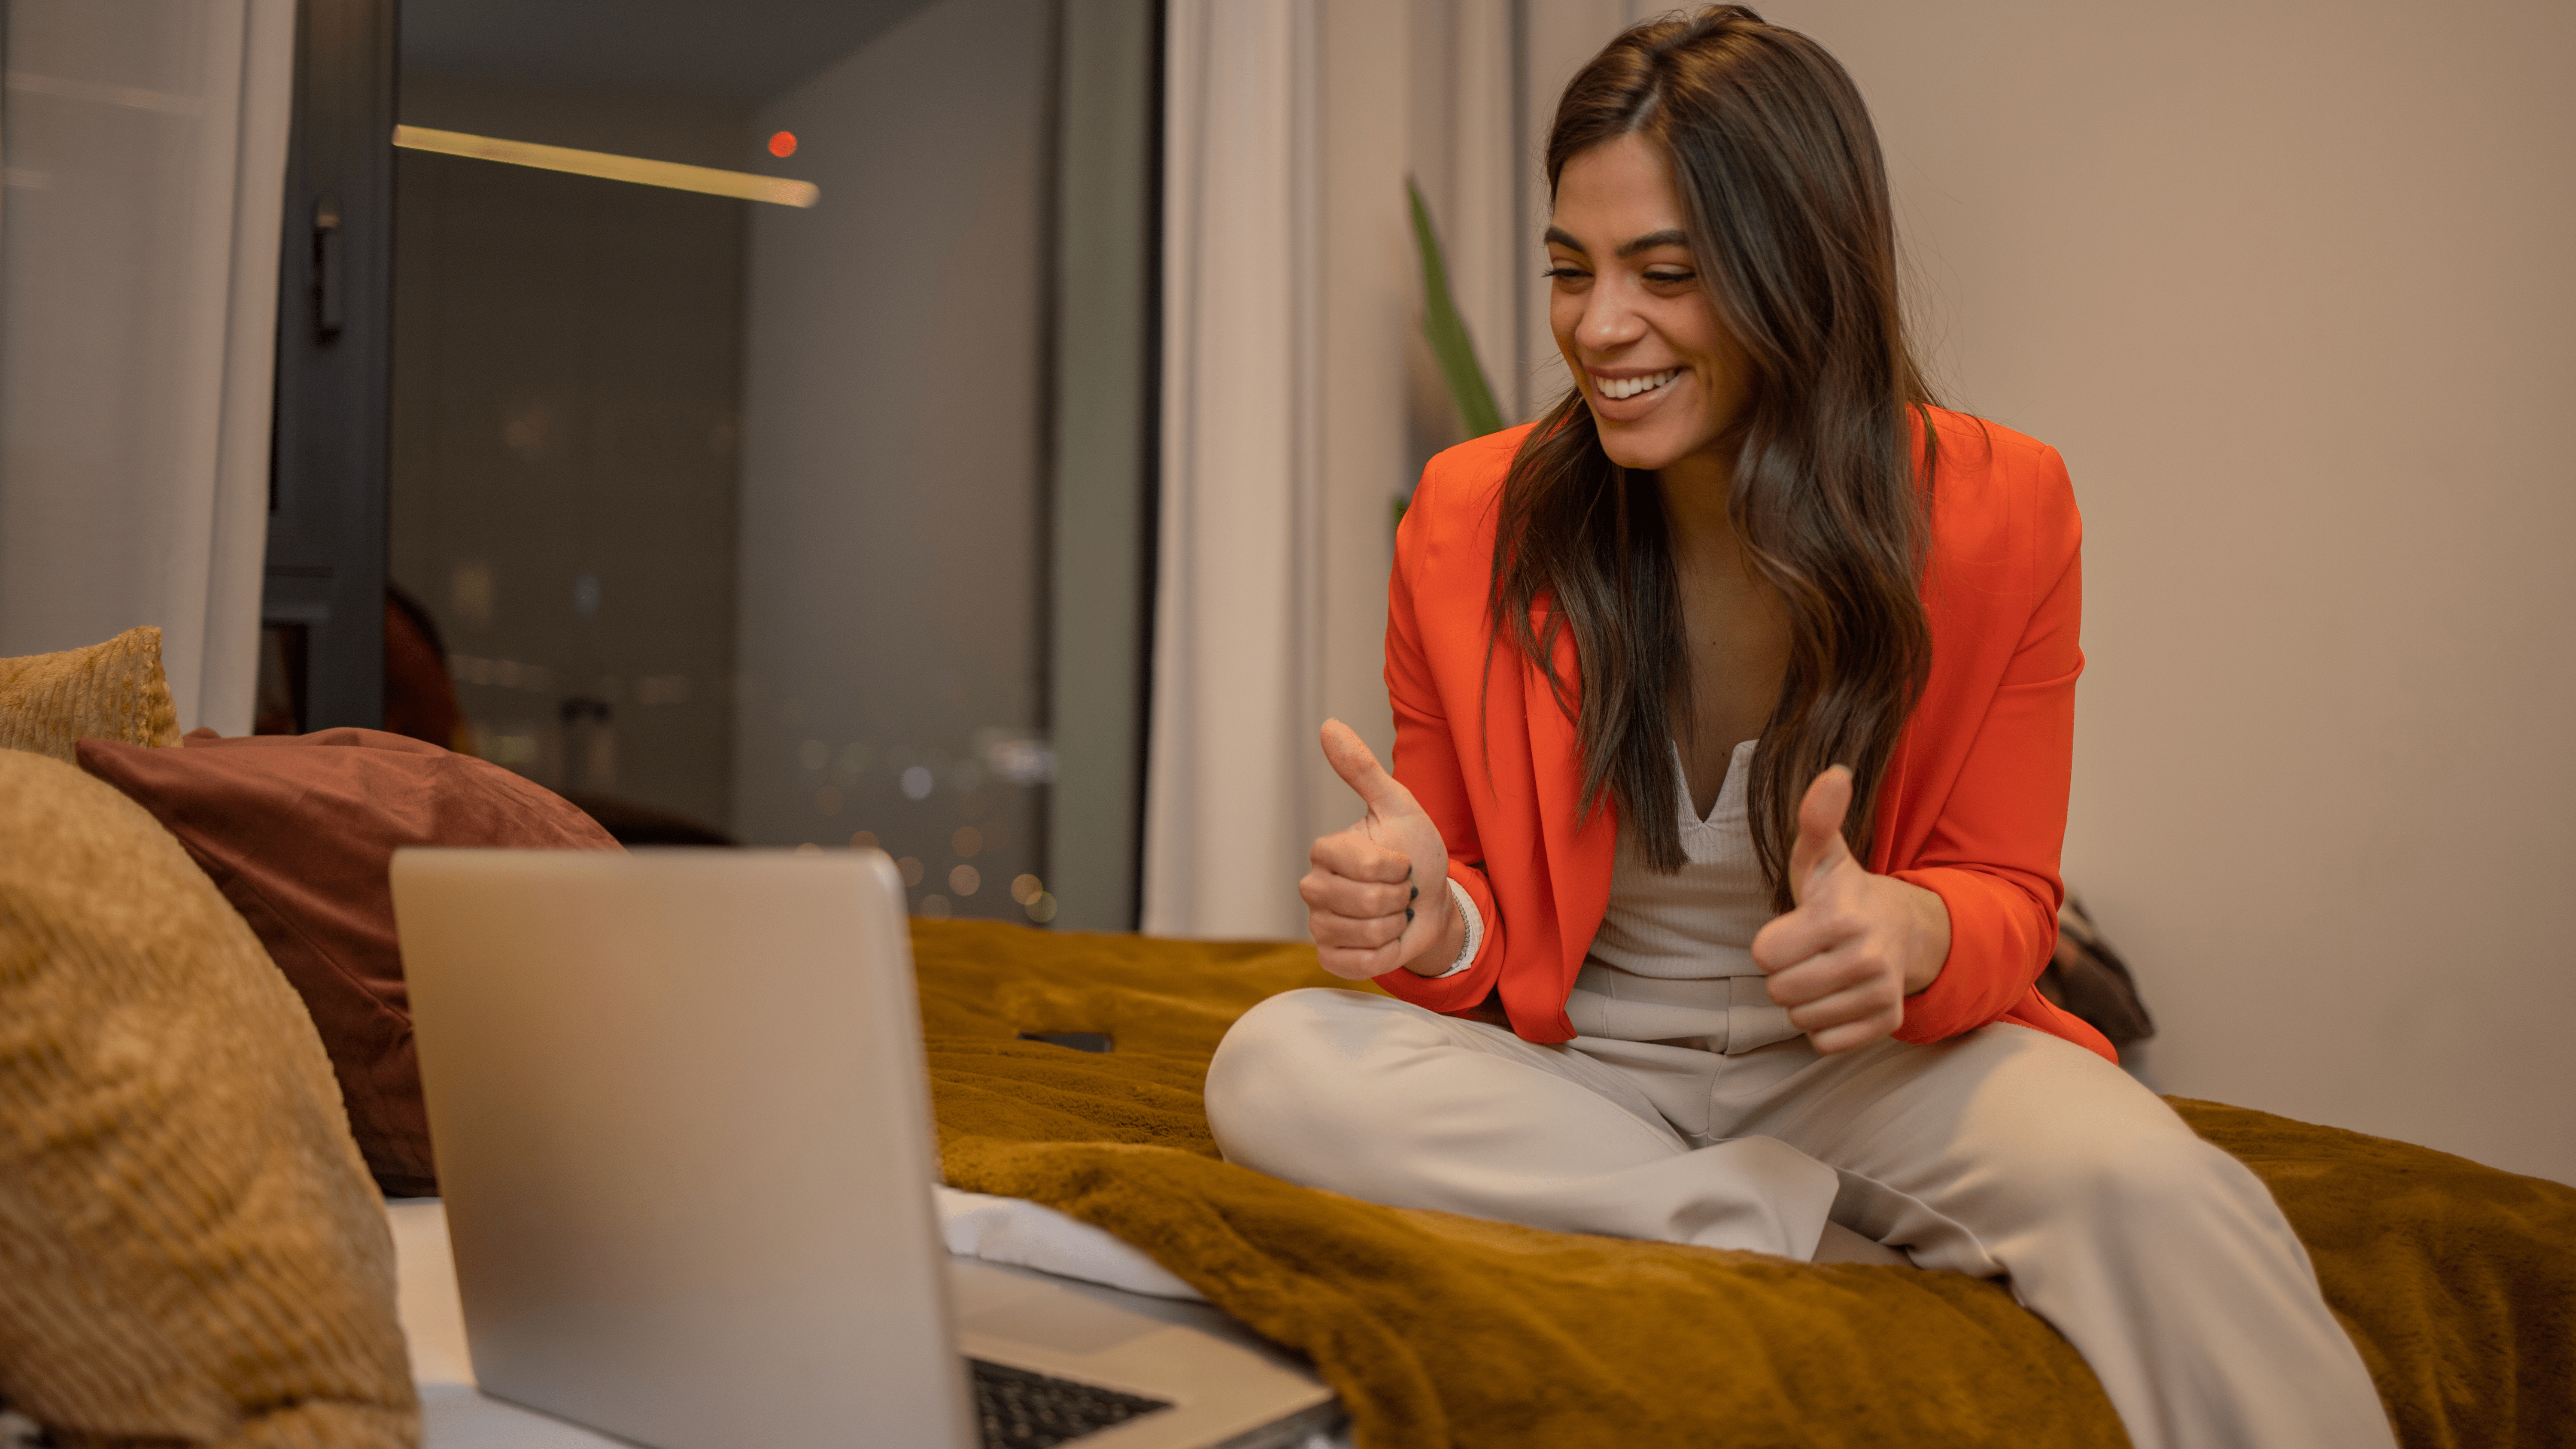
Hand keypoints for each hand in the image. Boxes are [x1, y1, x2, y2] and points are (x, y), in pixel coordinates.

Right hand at [1299, 720, 1458, 978]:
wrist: (1432, 902)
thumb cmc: (1414, 852)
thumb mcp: (1398, 806)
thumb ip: (1362, 769)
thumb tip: (1329, 725)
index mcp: (1325, 851)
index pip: (1364, 866)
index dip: (1396, 868)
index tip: (1402, 863)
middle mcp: (1315, 887)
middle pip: (1365, 903)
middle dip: (1400, 898)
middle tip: (1401, 890)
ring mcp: (1320, 925)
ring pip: (1366, 934)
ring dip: (1396, 925)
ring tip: (1395, 913)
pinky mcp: (1330, 957)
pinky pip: (1360, 963)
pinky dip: (1386, 953)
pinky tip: (1387, 938)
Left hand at [1750, 765, 1950, 1053]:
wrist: (1900, 929)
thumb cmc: (1842, 893)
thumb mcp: (1821, 856)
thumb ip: (1817, 818)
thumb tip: (1833, 774)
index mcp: (1840, 917)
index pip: (1765, 954)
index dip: (1772, 943)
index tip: (1794, 929)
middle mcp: (1865, 957)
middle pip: (1780, 990)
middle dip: (1786, 973)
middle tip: (1809, 952)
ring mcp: (1879, 992)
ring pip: (1800, 1019)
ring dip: (1804, 1000)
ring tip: (1825, 971)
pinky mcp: (1885, 1021)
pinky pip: (1825, 1043)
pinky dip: (1826, 1026)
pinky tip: (1841, 996)